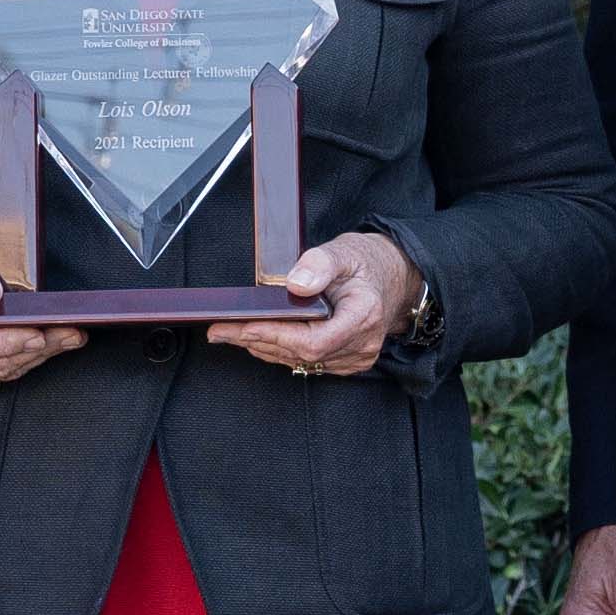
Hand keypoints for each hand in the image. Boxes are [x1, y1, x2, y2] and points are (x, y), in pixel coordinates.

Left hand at [212, 232, 415, 376]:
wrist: (394, 277)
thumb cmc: (368, 263)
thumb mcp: (344, 251)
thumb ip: (319, 264)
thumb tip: (294, 285)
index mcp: (363, 316)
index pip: (312, 341)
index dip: (274, 336)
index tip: (242, 327)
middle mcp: (361, 344)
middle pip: (301, 354)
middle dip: (257, 340)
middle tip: (221, 330)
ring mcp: (355, 357)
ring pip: (300, 362)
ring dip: (263, 347)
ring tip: (230, 333)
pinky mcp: (346, 362)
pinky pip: (307, 363)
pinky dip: (280, 351)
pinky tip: (259, 340)